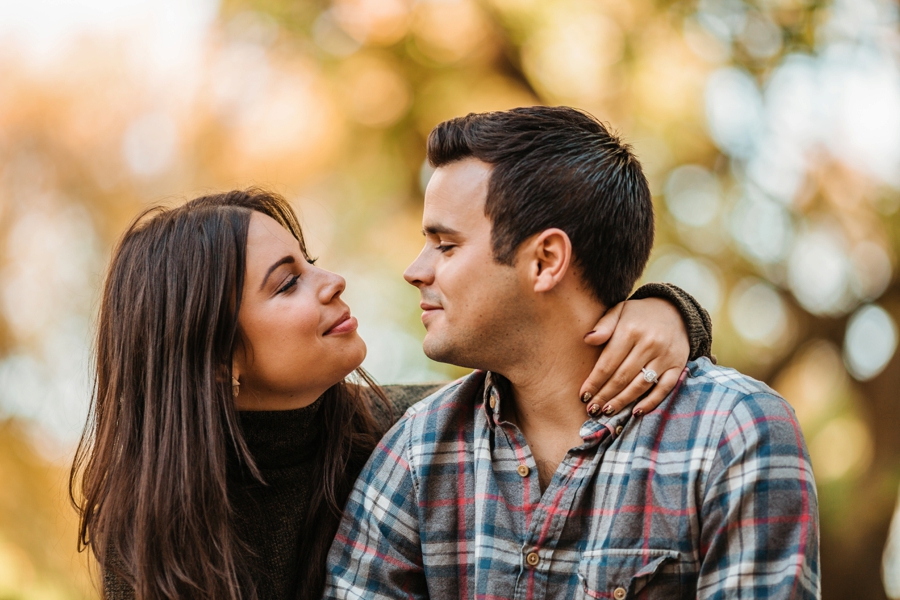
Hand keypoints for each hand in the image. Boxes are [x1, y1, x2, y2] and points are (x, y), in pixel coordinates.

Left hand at [580, 297, 689, 417]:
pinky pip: (664, 388)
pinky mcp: (677, 365)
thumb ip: (603, 325)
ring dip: (623, 401)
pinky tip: (636, 412)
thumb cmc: (639, 315)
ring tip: (607, 411)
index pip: (607, 363)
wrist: (676, 311)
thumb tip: (587, 339)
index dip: (594, 382)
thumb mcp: (619, 311)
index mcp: (630, 330)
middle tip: (592, 409)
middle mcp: (649, 344)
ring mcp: (665, 356)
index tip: (583, 396)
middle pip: (622, 377)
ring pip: (640, 385)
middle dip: (605, 395)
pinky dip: (651, 402)